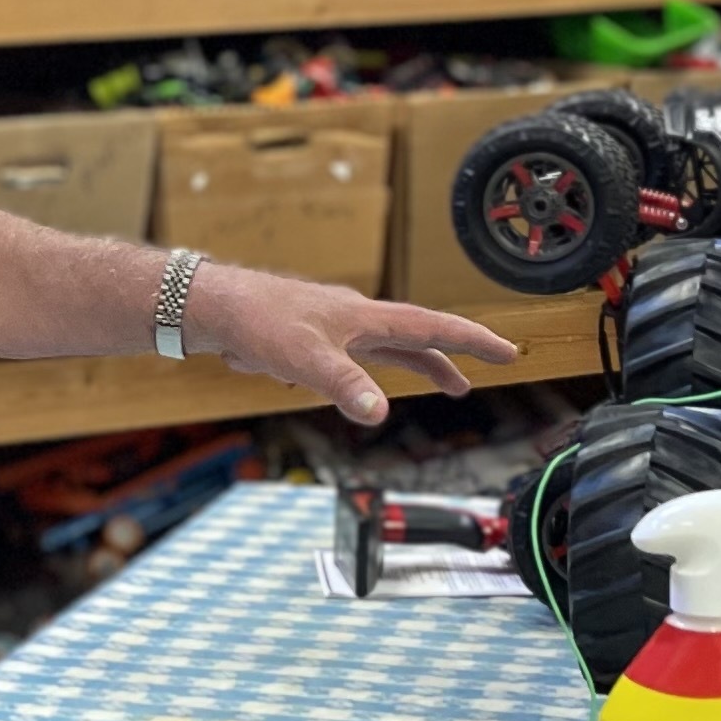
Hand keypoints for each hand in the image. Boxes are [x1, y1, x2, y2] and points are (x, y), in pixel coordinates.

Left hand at [190, 261, 519, 425]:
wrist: (213, 307)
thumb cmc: (258, 323)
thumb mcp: (306, 360)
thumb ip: (345, 386)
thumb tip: (380, 413)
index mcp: (364, 317)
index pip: (431, 326)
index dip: (472, 340)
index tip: (507, 352)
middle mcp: (355, 318)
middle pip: (416, 337)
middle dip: (453, 355)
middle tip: (487, 371)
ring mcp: (334, 327)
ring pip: (387, 348)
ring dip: (418, 364)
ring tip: (447, 385)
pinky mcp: (311, 338)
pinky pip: (350, 356)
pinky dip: (367, 371)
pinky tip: (347, 387)